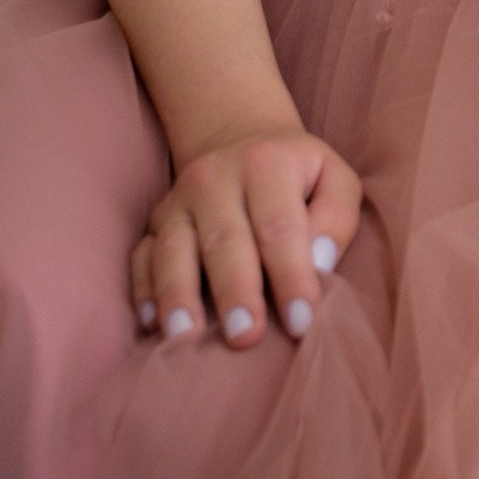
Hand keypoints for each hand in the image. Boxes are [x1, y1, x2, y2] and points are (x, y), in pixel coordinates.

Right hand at [131, 124, 361, 347]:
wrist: (241, 139)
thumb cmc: (298, 173)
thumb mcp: (334, 178)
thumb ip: (337, 217)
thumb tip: (320, 264)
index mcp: (267, 165)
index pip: (280, 227)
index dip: (291, 276)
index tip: (301, 321)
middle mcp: (214, 180)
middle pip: (224, 242)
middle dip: (235, 293)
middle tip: (246, 338)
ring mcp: (178, 201)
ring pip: (173, 250)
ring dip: (179, 297)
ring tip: (187, 338)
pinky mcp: (153, 221)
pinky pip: (141, 257)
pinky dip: (144, 291)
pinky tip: (151, 324)